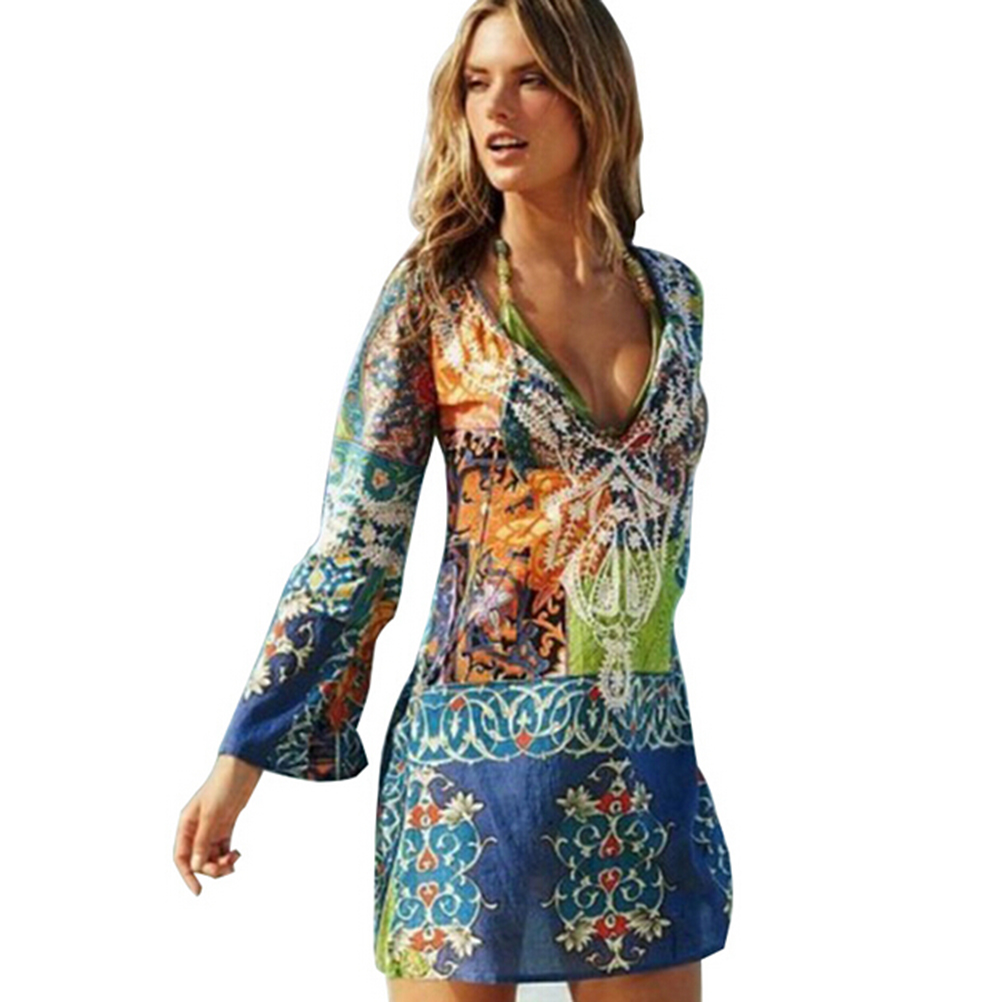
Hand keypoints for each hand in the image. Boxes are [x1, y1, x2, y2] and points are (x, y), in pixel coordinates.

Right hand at [174, 753, 262, 895]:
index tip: (199, 891)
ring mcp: (211, 827)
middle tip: (227, 865)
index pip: (180, 857)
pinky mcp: (225, 825)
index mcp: (186, 824)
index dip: (187, 876)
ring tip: (235, 858)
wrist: (243, 766)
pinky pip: (222, 849)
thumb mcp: (212, 814)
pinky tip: (238, 854)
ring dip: (222, 863)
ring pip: (211, 856)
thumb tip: (196, 866)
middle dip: (211, 868)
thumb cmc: (224, 785)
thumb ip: (203, 841)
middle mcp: (196, 828)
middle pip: (197, 860)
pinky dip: (229, 855)